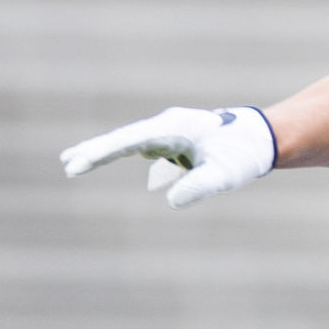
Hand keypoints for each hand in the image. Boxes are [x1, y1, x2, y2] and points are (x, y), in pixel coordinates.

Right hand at [61, 106, 277, 208]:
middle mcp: (166, 127)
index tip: (78, 164)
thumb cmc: (243, 154)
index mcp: (174, 129)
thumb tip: (172, 201)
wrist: (261, 139)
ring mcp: (167, 133)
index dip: (102, 153)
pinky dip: (116, 153)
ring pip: (127, 142)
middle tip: (66, 164)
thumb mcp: (225, 174)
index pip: (129, 141)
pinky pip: (137, 147)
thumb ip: (200, 186)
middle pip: (123, 139)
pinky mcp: (171, 141)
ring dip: (100, 152)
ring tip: (71, 163)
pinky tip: (95, 159)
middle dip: (94, 151)